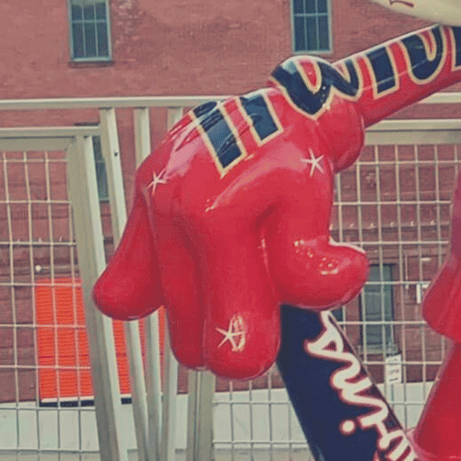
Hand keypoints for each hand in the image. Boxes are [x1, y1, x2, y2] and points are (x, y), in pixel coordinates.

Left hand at [92, 87, 369, 379]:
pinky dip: (332, 284)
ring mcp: (228, 190)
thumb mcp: (189, 191)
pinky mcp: (286, 181)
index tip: (216, 341)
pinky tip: (346, 265)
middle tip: (249, 360)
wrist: (311, 100)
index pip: (131, 294)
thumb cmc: (248, 158)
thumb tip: (114, 306)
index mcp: (154, 197)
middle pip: (186, 311)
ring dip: (271, 329)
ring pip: (240, 303)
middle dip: (226, 350)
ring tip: (302, 307)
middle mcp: (179, 196)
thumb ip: (152, 249)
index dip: (186, 329)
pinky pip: (304, 274)